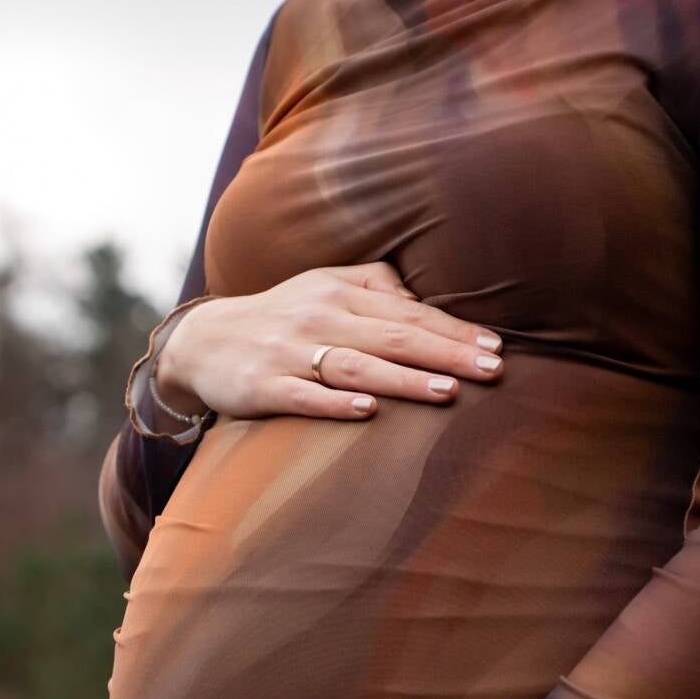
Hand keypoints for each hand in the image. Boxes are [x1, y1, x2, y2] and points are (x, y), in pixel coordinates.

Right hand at [154, 262, 502, 425]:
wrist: (203, 342)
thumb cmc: (281, 316)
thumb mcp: (324, 286)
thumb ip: (375, 286)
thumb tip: (422, 301)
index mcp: (340, 294)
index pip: (409, 313)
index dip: (454, 331)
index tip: (496, 348)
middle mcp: (319, 318)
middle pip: (393, 337)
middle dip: (446, 354)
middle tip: (492, 371)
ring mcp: (290, 353)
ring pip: (357, 367)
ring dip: (405, 380)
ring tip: (449, 392)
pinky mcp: (264, 387)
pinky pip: (304, 397)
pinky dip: (335, 404)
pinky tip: (368, 413)